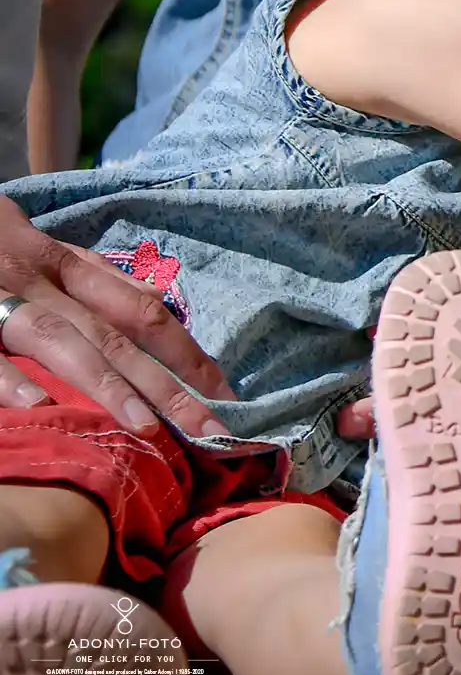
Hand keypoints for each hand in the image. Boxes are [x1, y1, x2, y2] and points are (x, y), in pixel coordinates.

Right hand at [0, 198, 233, 435]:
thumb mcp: (39, 246)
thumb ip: (90, 275)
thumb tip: (153, 299)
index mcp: (62, 264)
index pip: (140, 309)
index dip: (185, 350)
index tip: (224, 391)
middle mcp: (39, 279)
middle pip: (115, 333)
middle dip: (166, 383)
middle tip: (210, 427)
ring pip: (60, 340)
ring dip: (106, 383)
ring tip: (145, 426)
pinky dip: (6, 377)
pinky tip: (35, 405)